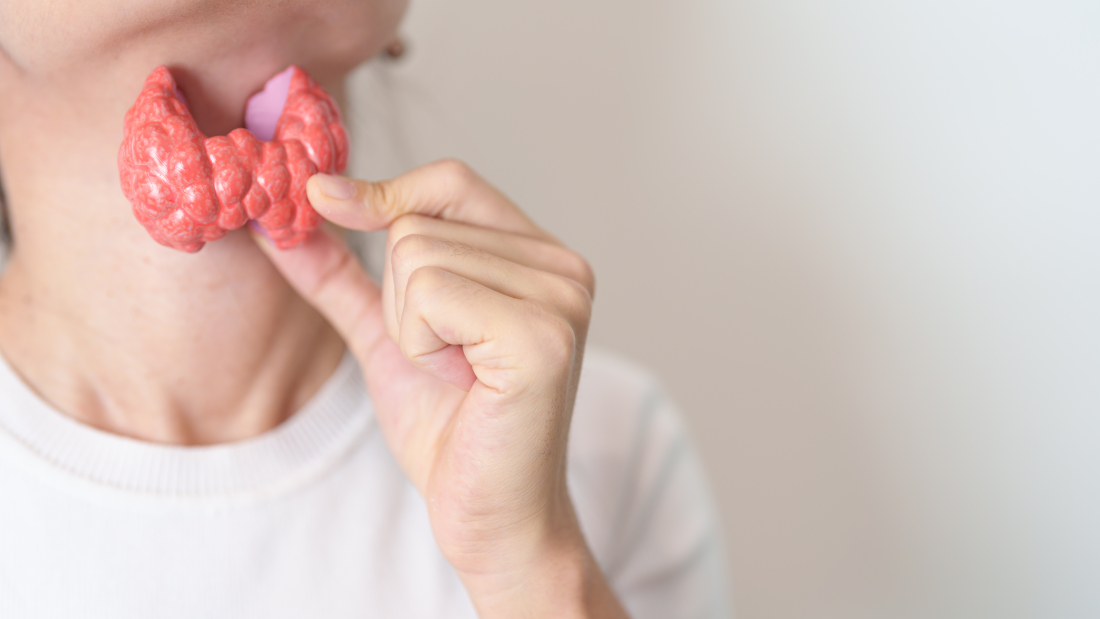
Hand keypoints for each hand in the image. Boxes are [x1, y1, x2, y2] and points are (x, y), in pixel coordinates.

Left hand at [252, 160, 627, 617]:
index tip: (322, 201)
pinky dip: (422, 345)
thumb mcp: (388, 337)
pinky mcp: (541, 337)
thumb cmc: (452, 432)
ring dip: (411, 329)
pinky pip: (432, 294)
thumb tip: (289, 218)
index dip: (385, 191)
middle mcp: (563, 268)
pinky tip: (464, 383)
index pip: (452, 181)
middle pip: (419, 223)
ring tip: (457, 374)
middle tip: (444, 360)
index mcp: (540, 258)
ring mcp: (560, 299)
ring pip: (418, 256)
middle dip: (400, 302)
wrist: (488, 517)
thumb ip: (345, 276)